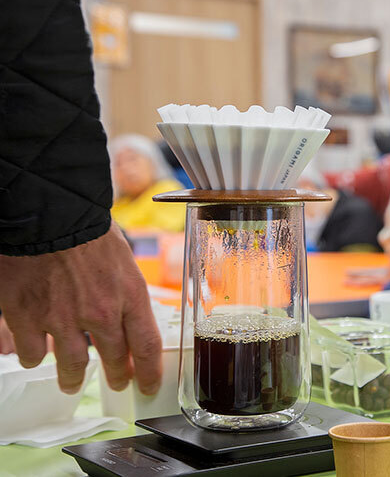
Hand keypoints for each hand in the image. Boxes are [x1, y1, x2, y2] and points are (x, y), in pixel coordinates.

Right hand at [0, 222, 161, 394]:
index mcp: (130, 295)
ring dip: (74, 378)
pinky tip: (37, 354)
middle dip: (118, 377)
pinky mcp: (28, 318)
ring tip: (73, 382)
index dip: (150, 372)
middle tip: (118, 383)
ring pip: (73, 365)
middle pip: (115, 360)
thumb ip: (126, 292)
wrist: (48, 214)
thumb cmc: (88, 230)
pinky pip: (34, 353)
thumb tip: (128, 314)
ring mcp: (62, 319)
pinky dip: (35, 356)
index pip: (147, 346)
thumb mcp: (123, 260)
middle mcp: (100, 313)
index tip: (149, 386)